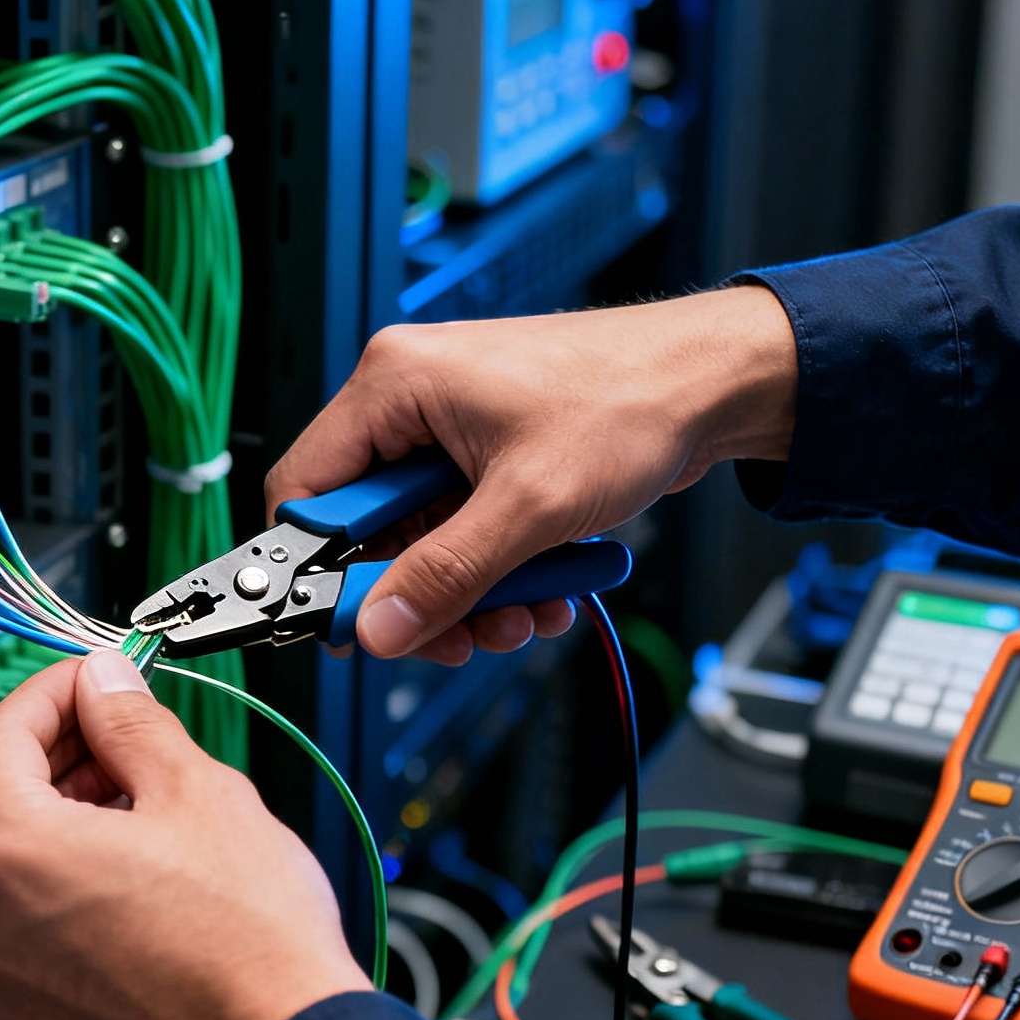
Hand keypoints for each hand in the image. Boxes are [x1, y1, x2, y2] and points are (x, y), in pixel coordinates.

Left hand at [0, 650, 364, 1019]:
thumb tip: (103, 684)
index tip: (90, 683)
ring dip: (32, 826)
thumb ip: (130, 723)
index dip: (47, 694)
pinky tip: (117, 886)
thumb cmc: (252, 940)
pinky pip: (9, 938)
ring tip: (121, 811)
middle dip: (21, 757)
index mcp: (11, 851)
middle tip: (94, 739)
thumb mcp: (198, 792)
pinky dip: (43, 897)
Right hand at [267, 287, 796, 662]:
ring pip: (419, 543)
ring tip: (518, 617)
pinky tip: (542, 591)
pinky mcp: (484, 459)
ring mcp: (448, 433)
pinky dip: (496, 573)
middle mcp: (410, 403)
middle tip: (453, 636)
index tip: (346, 624)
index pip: (304, 490)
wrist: (714, 383)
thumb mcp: (530, 504)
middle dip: (416, 593)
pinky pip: (463, 534)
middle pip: (366, 530)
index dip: (314, 567)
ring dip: (466, 594)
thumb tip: (379, 629)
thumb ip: (446, 574)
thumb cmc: (631, 400)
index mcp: (394, 385)